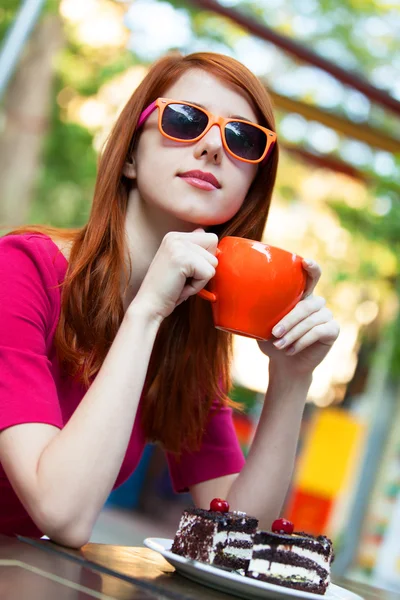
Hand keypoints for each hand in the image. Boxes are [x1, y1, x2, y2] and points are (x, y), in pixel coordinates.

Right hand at [132, 229, 217, 320]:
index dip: (205, 259)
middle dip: (205, 267)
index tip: (186, 272)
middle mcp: (175, 237)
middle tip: (184, 278)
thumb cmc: (166, 291)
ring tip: (181, 283)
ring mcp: (178, 246)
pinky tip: (181, 288)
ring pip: (213, 261)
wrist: (149, 306)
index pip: (210, 238)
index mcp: (174, 236)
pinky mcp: (182, 259)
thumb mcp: (180, 264)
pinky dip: (198, 286)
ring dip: (200, 279)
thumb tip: (204, 231)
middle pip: (214, 244)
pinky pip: (208, 273)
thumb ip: (192, 248)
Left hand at [257, 259, 339, 376]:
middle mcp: (316, 302)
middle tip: (273, 333)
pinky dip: (302, 341)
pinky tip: (290, 350)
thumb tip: (234, 298)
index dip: (311, 267)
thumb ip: (258, 310)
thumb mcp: (262, 324)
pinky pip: (318, 332)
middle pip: (307, 304)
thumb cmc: (272, 340)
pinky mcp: (333, 330)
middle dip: (289, 319)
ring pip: (311, 320)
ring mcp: (327, 315)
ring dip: (293, 333)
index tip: (305, 262)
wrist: (284, 364)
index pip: (311, 276)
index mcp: (301, 295)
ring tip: (279, 345)